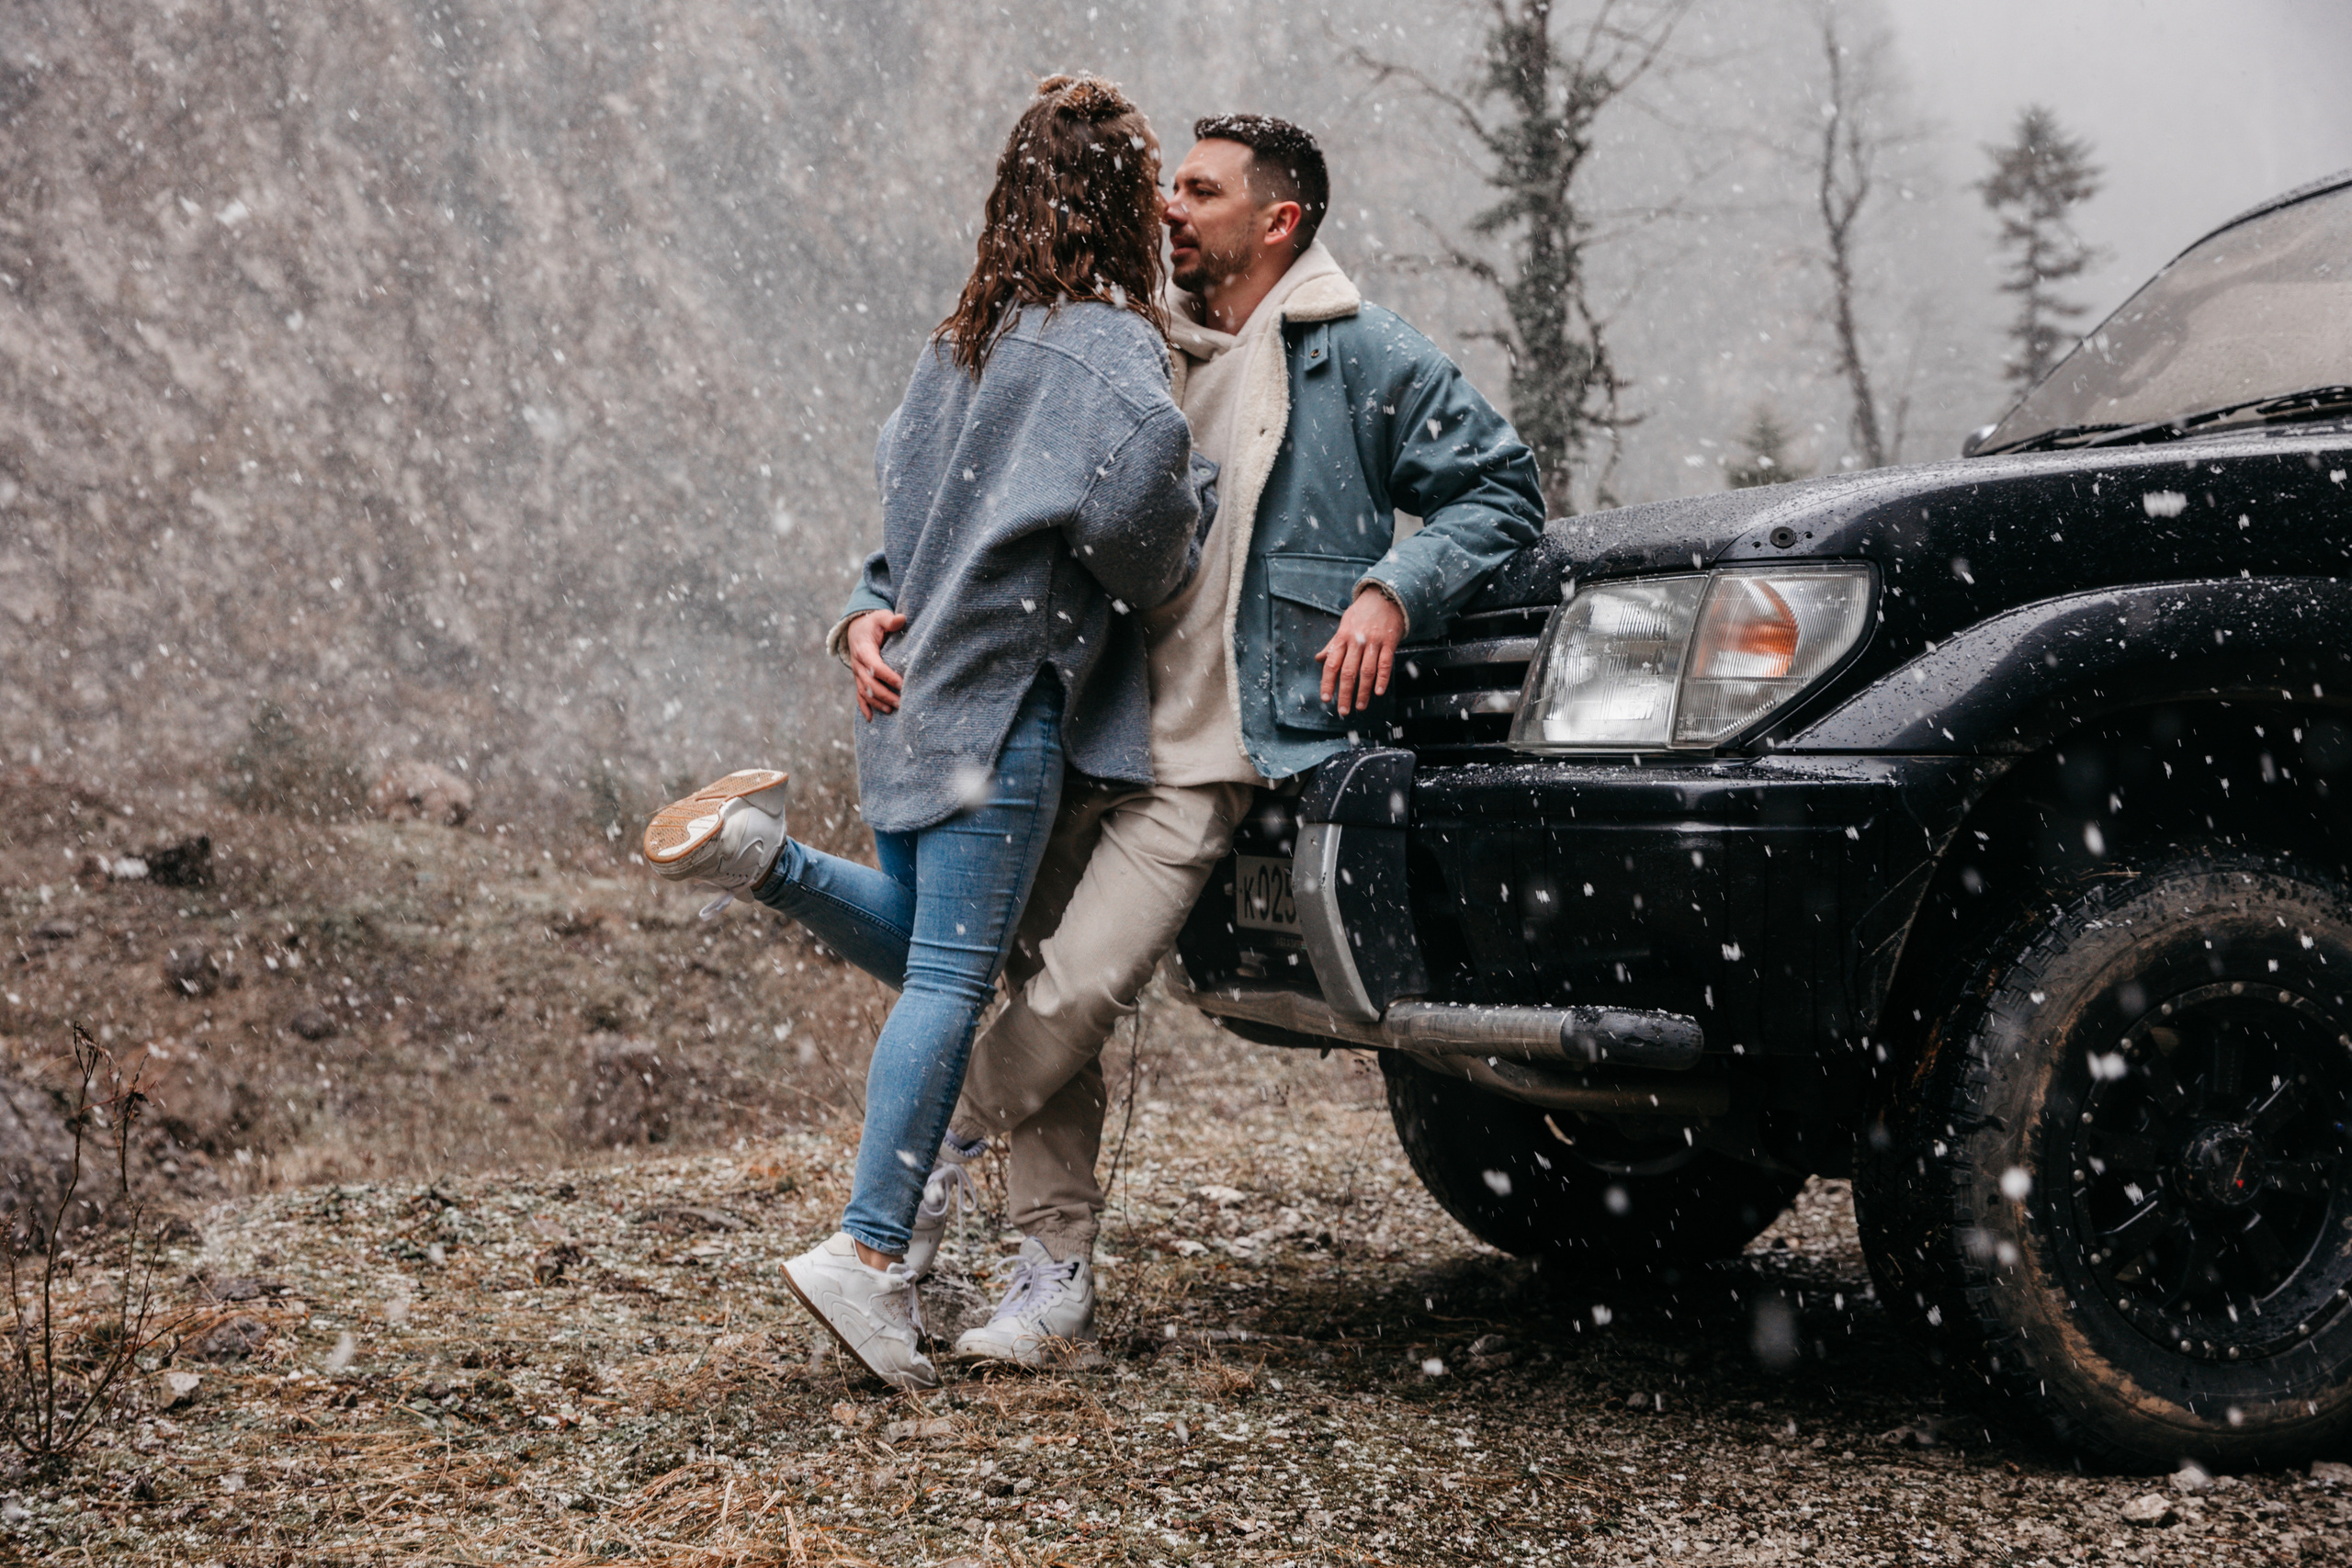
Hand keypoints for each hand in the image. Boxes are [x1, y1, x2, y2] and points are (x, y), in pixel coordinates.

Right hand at [846, 610, 907, 719]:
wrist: (856, 628)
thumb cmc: (872, 623)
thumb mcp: (880, 617)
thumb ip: (890, 620)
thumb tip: (901, 619)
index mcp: (863, 650)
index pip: (875, 666)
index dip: (888, 676)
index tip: (902, 684)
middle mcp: (858, 664)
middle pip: (870, 683)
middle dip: (885, 694)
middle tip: (902, 703)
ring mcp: (857, 673)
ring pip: (864, 692)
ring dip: (878, 702)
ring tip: (892, 710)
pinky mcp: (858, 679)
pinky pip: (859, 695)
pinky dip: (864, 707)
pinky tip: (871, 719)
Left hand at [1316, 585, 1406, 716]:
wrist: (1384, 595)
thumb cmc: (1362, 613)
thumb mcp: (1344, 625)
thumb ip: (1333, 645)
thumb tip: (1318, 659)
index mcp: (1343, 637)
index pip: (1332, 664)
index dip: (1328, 682)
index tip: (1326, 698)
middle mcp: (1356, 641)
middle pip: (1348, 671)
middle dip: (1345, 693)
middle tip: (1343, 710)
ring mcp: (1373, 641)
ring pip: (1367, 670)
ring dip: (1363, 691)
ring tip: (1360, 706)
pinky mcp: (1389, 642)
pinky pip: (1385, 663)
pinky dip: (1382, 678)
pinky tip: (1379, 692)